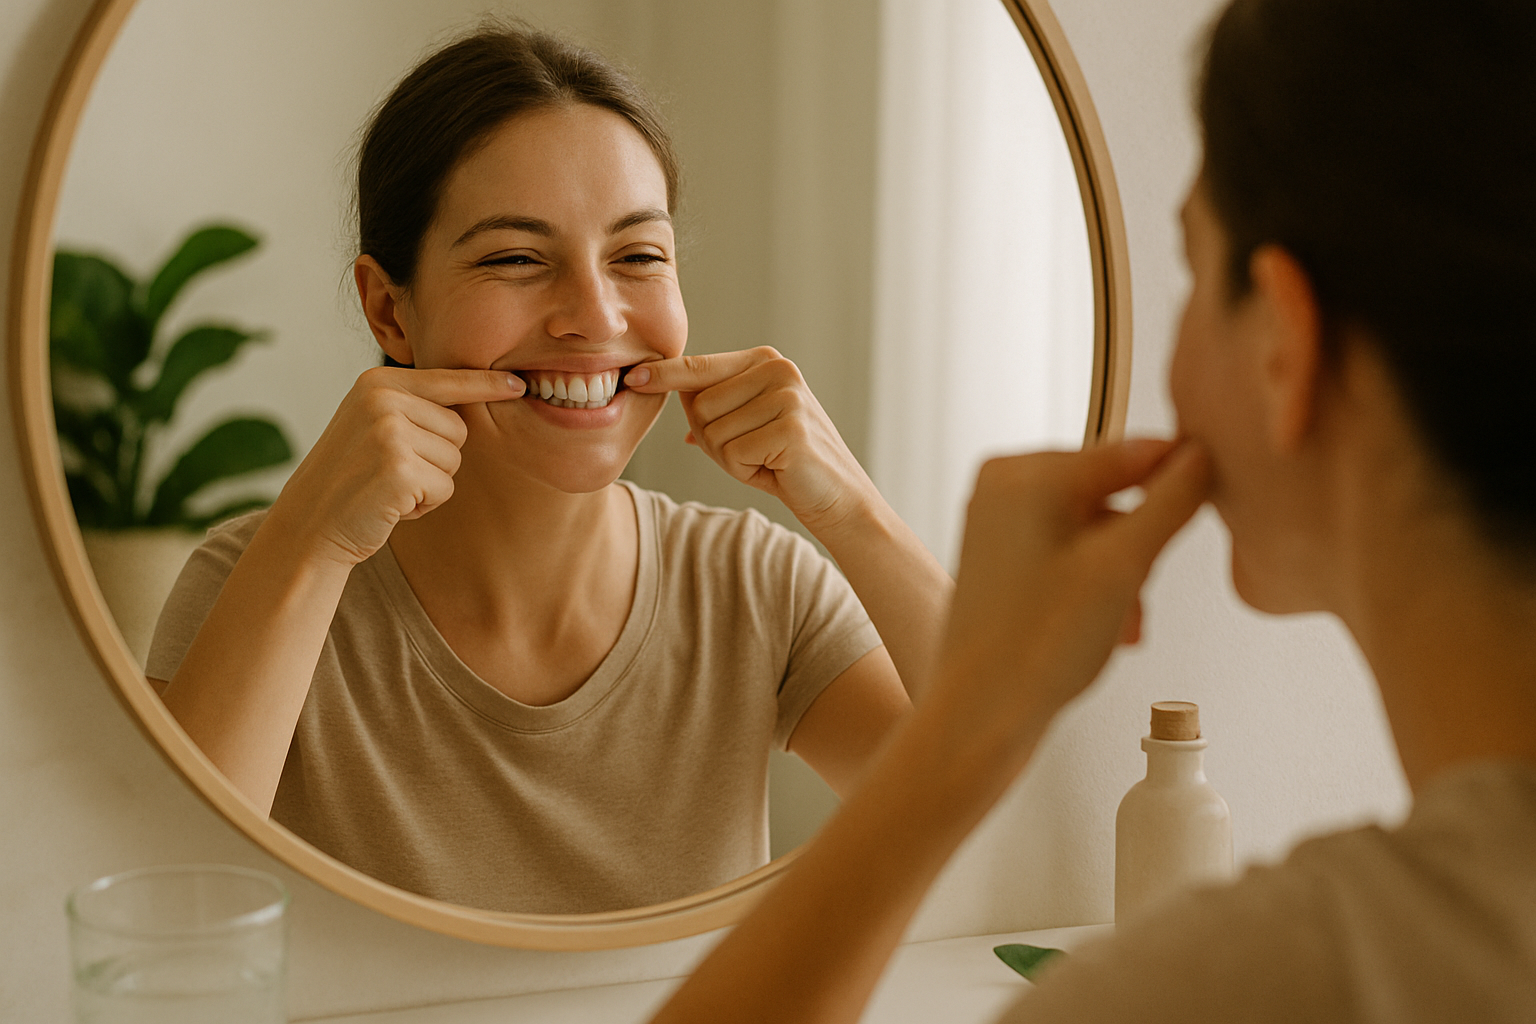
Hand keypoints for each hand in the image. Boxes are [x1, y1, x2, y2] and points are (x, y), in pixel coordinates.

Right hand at [266, 366, 523, 566]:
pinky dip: (425, 504)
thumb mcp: (373, 425)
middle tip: (392, 471)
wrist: (309, 524)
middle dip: (438, 458)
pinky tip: (390, 504)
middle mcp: (383, 399)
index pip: (448, 379)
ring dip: (430, 483)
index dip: (486, 385)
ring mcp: (390, 432)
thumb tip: (475, 394)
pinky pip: (446, 487)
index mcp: (378, 382)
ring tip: (388, 486)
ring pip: (455, 460)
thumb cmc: (350, 477)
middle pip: (460, 428)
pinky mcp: (399, 469)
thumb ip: (413, 406)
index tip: (519, 384)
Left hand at [624, 348, 877, 532]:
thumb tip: (659, 389)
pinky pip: (733, 454)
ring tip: (765, 460)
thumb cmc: (784, 462)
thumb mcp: (743, 426)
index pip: (699, 367)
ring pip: (712, 432)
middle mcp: (777, 369)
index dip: (664, 376)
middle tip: (752, 451)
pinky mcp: (791, 427)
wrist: (836, 497)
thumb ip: (709, 406)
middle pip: (698, 406)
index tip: (633, 379)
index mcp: (764, 361)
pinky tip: (774, 469)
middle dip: (713, 439)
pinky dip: (745, 471)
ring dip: (730, 458)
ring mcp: (787, 396)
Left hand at [933, 439, 1210, 765]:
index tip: (1212, 502)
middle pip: (1112, 496)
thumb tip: (1201, 457)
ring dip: (1121, 576)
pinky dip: (1096, 588)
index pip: (1128, 453)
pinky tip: (1102, 628)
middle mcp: (1003, 486)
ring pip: (1096, 533)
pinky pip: (1070, 556)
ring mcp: (998, 524)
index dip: (1176, 481)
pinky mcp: (1002, 561)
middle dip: (1136, 549)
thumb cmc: (1037, 646)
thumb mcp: (1123, 565)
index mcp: (1023, 471)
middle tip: (1134, 593)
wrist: (980, 714)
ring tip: (1117, 622)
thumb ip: (1169, 502)